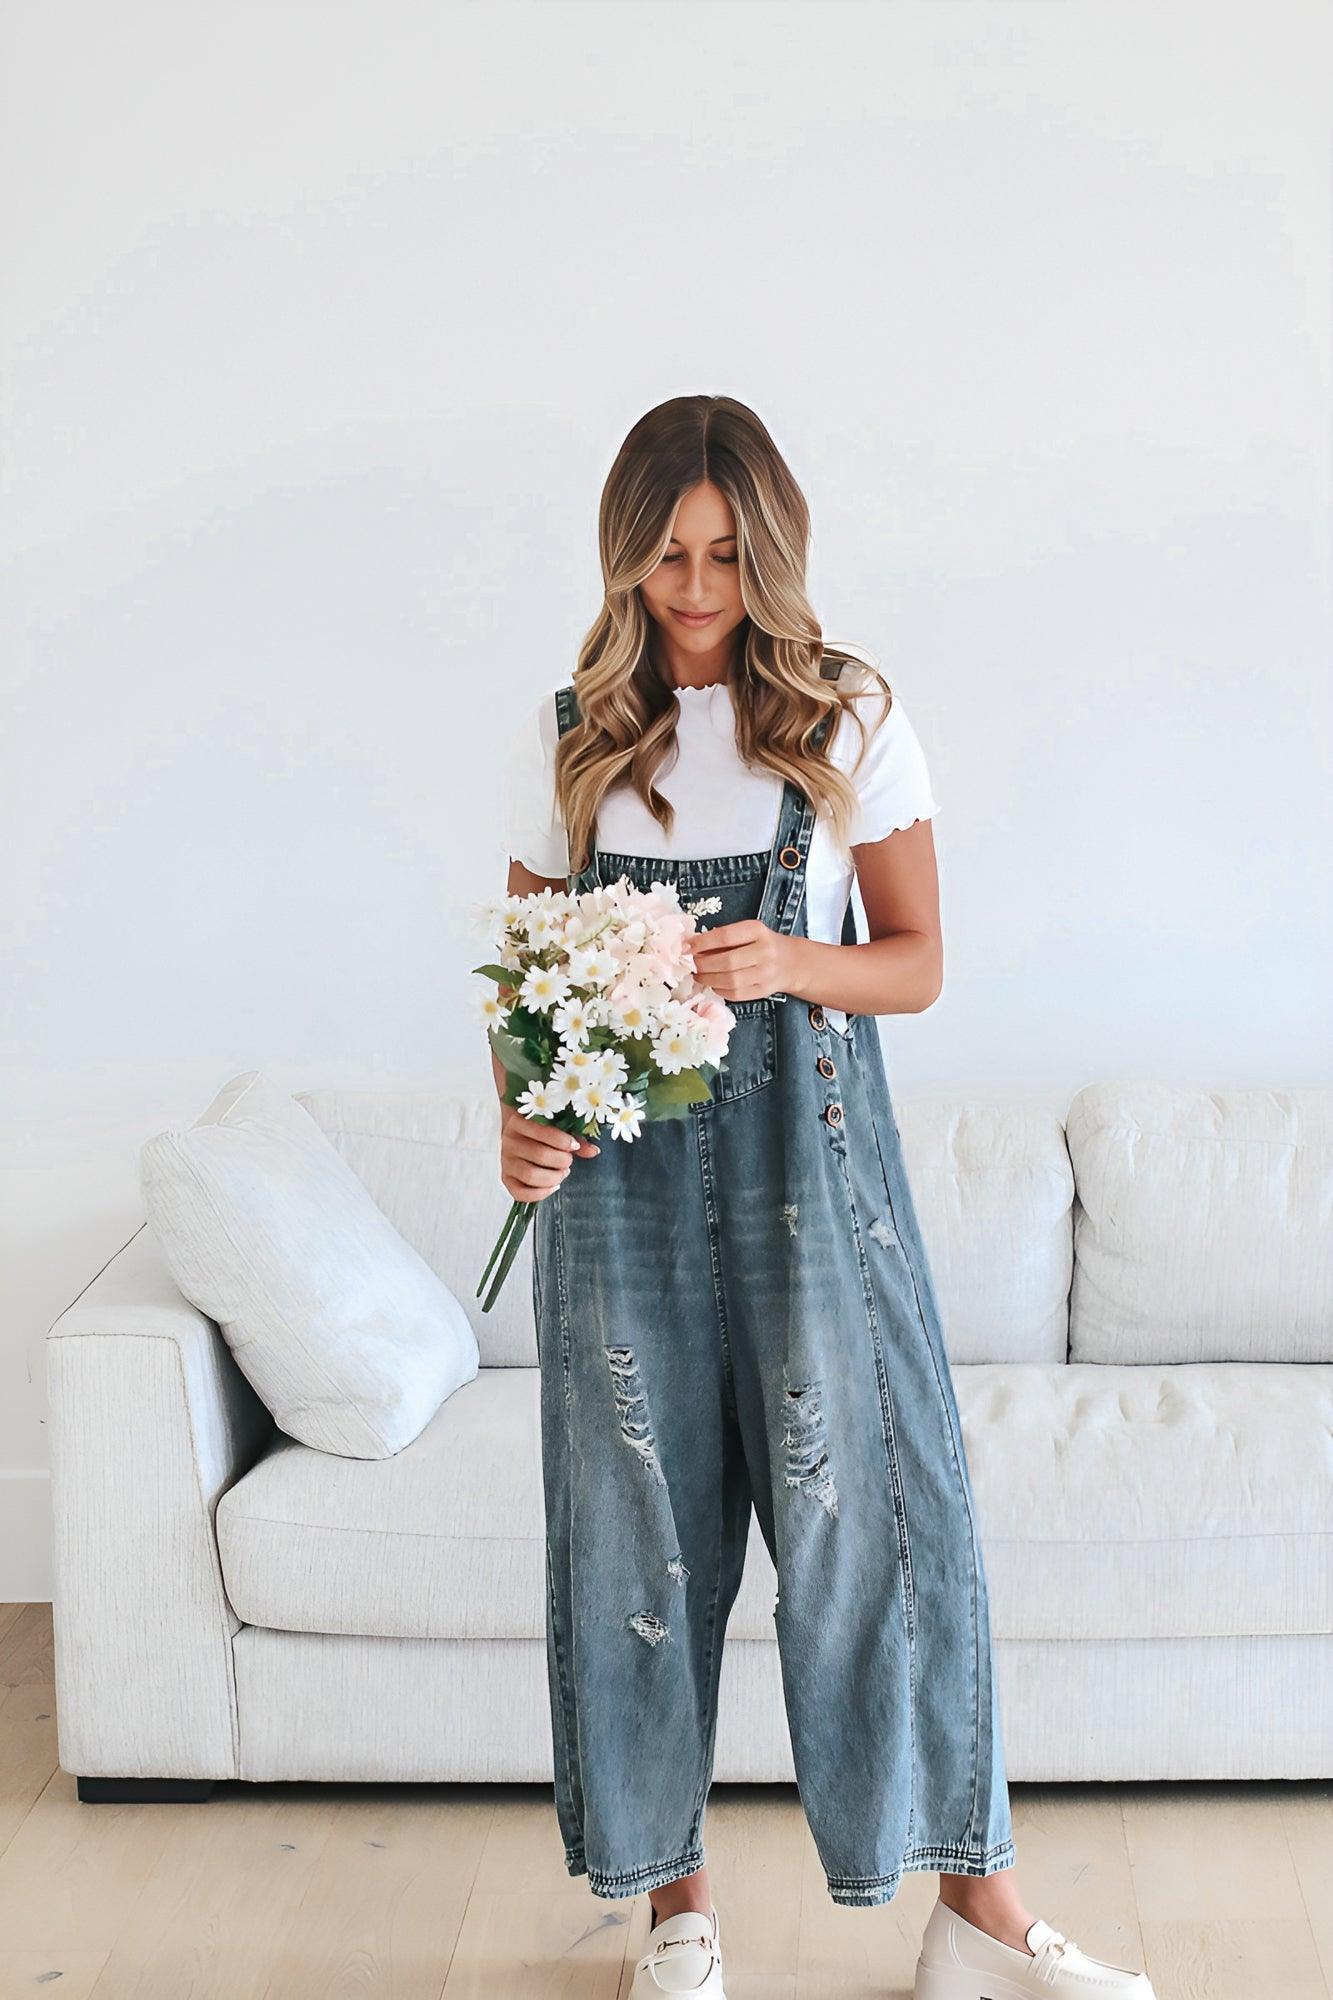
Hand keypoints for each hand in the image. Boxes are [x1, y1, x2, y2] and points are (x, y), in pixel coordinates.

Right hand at [499, 1103, 599, 1203]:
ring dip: (553, 1177)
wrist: (518, 1133)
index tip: (574, 1146)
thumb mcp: (557, 1127)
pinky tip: (554, 1186)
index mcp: (519, 1122)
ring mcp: (505, 1161)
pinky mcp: (505, 1179)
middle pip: (539, 1155)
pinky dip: (540, 1194)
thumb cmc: (541, 1129)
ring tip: (563, 1173)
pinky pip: (520, 1193)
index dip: (563, 1141)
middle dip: (562, 1161)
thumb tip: (594, 1151)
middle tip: (569, 1161)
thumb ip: (574, 1138)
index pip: (542, 1131)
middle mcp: (509, 1141)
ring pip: (530, 1175)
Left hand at [687, 919, 805, 1003]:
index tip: (686, 947)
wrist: (792, 962)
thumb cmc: (762, 943)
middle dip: (703, 964)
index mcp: (757, 931)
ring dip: (708, 979)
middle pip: (727, 961)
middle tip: (691, 965)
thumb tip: (692, 947)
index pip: (725, 936)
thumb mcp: (747, 932)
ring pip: (730, 981)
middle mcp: (764, 952)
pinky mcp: (764, 991)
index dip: (702, 943)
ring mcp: (766, 974)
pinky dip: (720, 990)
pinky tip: (713, 984)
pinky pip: (736, 994)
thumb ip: (723, 938)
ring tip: (698, 975)